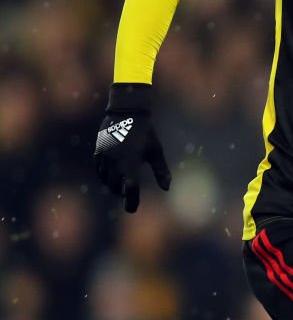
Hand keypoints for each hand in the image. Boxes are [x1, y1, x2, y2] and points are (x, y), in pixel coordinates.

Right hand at [93, 83, 170, 212]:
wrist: (127, 111)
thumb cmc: (145, 132)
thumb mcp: (156, 151)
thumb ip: (161, 171)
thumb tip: (167, 189)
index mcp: (131, 165)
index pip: (131, 191)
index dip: (132, 203)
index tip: (132, 209)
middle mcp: (115, 164)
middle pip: (115, 188)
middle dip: (122, 193)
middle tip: (129, 192)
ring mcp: (105, 158)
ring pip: (105, 180)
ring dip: (113, 185)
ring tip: (121, 183)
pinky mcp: (98, 152)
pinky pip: (98, 170)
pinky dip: (104, 175)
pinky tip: (111, 173)